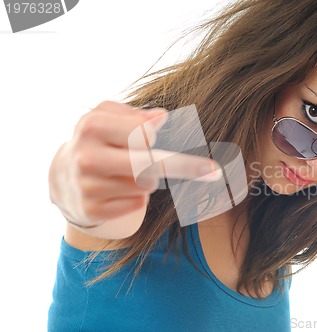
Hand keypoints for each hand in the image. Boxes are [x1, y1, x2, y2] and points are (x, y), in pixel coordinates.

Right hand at [48, 101, 220, 238]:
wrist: (63, 176)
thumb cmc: (98, 139)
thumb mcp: (110, 117)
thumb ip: (136, 115)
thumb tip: (162, 117)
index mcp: (92, 126)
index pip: (143, 133)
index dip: (159, 135)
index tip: (189, 139)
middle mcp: (87, 157)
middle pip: (150, 164)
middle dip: (185, 166)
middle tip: (217, 171)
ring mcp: (88, 186)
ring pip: (146, 185)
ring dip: (148, 179)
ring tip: (127, 171)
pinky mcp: (91, 210)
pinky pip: (136, 204)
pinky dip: (136, 198)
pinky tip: (118, 189)